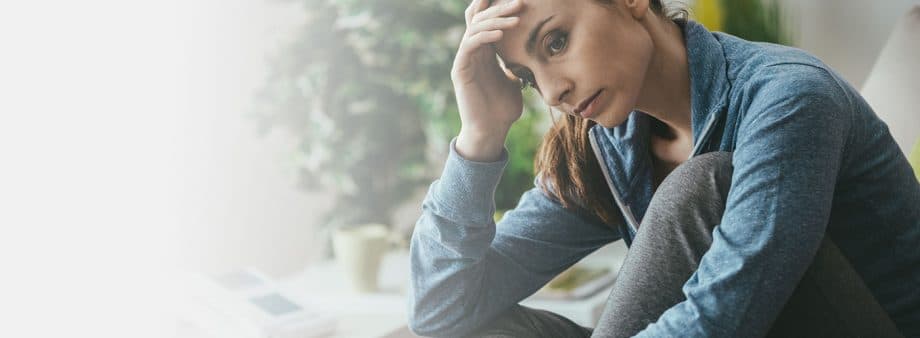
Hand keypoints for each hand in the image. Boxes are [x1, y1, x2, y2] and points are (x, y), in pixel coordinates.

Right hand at [451, 0, 524, 160]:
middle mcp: (473, 51)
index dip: (498, 8)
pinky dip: (484, 37)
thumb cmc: (503, 109)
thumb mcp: (516, 80)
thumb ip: (518, 64)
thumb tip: (534, 54)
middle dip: (499, 8)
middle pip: (480, 18)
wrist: (491, 131)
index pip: (487, 20)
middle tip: (519, 2)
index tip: (520, 2)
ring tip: (515, 18)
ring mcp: (465, 59)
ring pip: (475, 28)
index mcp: (485, 51)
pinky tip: (500, 34)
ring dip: (495, 20)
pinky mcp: (460, 70)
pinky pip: (470, 45)